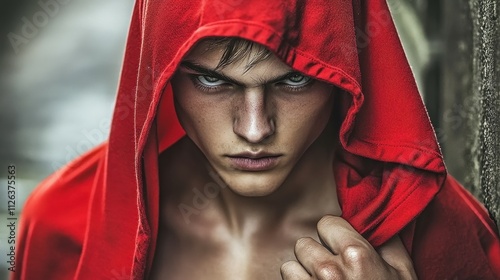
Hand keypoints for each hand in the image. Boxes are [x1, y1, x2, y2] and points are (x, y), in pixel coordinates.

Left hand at [281, 216, 416, 278]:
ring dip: (302, 274)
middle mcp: (329, 270)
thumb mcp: (403, 274)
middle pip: (304, 243)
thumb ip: (388, 241)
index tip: (340, 247)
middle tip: (332, 272)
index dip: (333, 235)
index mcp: (356, 256)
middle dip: (315, 255)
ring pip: (290, 265)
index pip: (325, 223)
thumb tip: (377, 219)